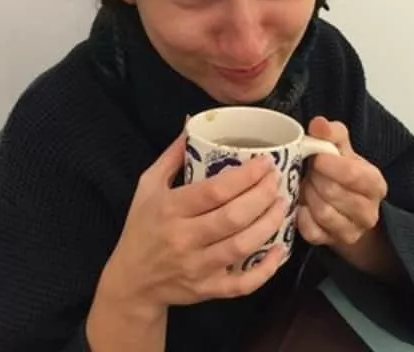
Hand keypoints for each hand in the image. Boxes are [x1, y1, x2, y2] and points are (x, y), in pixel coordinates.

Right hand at [103, 129, 286, 311]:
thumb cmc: (141, 226)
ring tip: (282, 204)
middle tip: (277, 180)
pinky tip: (280, 250)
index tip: (265, 162)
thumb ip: (172, 155)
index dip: (245, 176)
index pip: (214, 191)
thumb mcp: (148, 185)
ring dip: (268, 224)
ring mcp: (197, 268)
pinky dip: (265, 270)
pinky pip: (242, 284)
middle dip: (261, 196)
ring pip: (241, 247)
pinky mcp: (207, 290)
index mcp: (170, 208)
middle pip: (232, 218)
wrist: (131, 282)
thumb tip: (192, 122)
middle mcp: (184, 239)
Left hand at [297, 117, 387, 247]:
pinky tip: (301, 203)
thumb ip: (332, 133)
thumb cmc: (342, 172)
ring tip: (305, 185)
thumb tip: (318, 124)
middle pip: (334, 193)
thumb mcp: (341, 149)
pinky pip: (311, 231)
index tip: (316, 158)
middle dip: (315, 179)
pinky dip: (301, 215)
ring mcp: (352, 231)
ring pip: (323, 212)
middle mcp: (369, 212)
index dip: (330, 165)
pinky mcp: (332, 243)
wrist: (345, 208)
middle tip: (308, 171)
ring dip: (307, 195)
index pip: (353, 174)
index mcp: (375, 184)